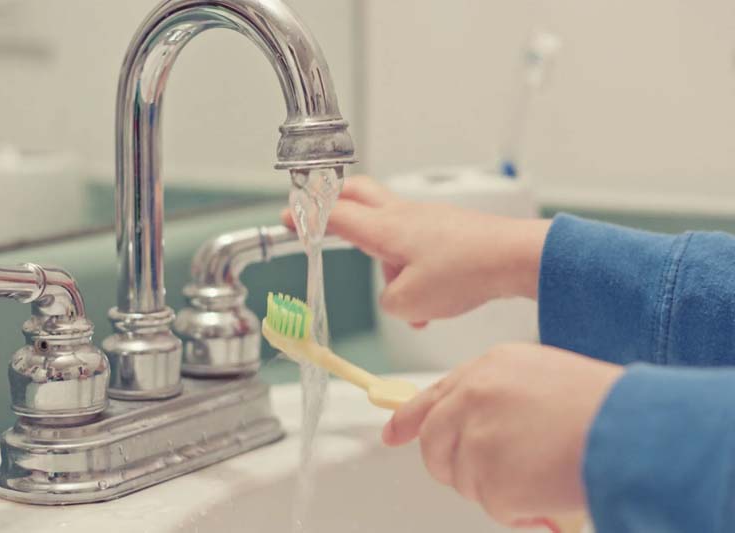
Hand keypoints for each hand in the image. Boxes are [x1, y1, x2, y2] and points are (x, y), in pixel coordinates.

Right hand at [282, 176, 550, 325]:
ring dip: (390, 267)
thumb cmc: (466, 271)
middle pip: (360, 195)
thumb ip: (391, 302)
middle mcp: (404, 217)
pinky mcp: (449, 229)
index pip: (335, 215)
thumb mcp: (412, 302)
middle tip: (324, 216)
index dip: (307, 216)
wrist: (514, 257)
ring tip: (412, 309)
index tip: (289, 216)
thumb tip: (395, 296)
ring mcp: (429, 219)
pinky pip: (419, 247)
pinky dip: (417, 273)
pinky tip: (435, 305)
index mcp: (385, 229)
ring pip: (392, 233)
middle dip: (337, 203)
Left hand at [383, 343, 623, 526]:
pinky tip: (548, 490)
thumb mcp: (541, 379)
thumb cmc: (603, 407)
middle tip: (490, 478)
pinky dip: (519, 511)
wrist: (635, 430)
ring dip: (497, 488)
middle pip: (435, 444)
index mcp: (487, 369)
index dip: (409, 420)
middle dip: (452, 467)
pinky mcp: (490, 477)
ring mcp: (477, 436)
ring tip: (542, 472)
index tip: (393, 434)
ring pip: (463, 480)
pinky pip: (493, 507)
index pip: (432, 397)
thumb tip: (474, 432)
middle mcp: (472, 397)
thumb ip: (497, 399)